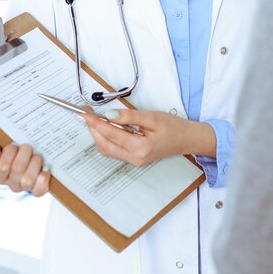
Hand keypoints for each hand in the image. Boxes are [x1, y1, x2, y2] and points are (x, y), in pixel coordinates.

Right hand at [0, 140, 50, 196]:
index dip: (10, 152)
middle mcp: (11, 183)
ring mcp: (25, 187)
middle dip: (25, 153)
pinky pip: (39, 189)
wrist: (34, 149)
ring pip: (28, 180)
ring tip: (37, 155)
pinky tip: (45, 168)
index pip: (1, 167)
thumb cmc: (15, 147)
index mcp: (0, 173)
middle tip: (28, 146)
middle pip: (17, 169)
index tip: (14, 143)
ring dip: (35, 163)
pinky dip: (43, 177)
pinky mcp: (37, 189)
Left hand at [83, 108, 216, 166]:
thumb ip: (129, 116)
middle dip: (93, 129)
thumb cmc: (174, 127)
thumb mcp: (151, 117)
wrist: (187, 139)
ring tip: (94, 118)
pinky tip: (106, 127)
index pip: (110, 134)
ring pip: (107, 149)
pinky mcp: (134, 159)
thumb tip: (109, 115)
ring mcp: (134, 161)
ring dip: (98, 134)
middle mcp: (135, 158)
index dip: (95, 122)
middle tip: (86, 113)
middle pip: (104, 145)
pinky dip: (107, 138)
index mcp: (140, 148)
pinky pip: (114, 150)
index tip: (85, 112)